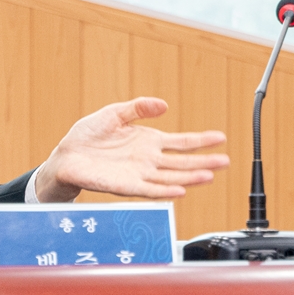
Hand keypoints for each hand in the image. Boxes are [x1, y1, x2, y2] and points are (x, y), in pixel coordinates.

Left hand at [32, 97, 230, 202]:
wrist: (66, 155)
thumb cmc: (88, 136)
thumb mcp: (115, 113)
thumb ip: (138, 108)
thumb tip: (163, 104)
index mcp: (149, 141)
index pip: (181, 142)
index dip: (201, 141)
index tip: (221, 138)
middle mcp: (148, 160)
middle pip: (183, 162)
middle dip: (205, 162)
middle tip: (226, 161)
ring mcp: (139, 174)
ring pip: (171, 177)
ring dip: (190, 178)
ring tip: (209, 176)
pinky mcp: (126, 186)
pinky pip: (150, 190)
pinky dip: (165, 190)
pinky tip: (180, 189)